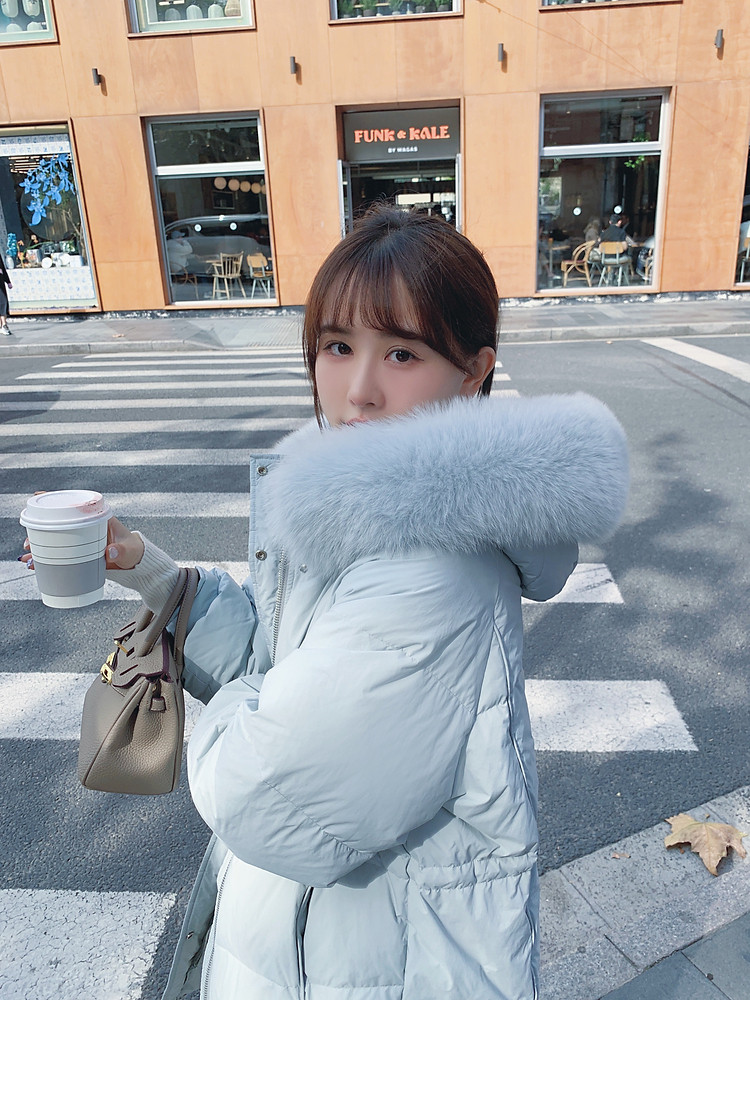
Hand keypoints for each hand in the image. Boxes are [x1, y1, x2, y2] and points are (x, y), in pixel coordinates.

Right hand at [19, 495, 143, 571]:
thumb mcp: (130, 550)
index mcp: (98, 518)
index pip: (75, 504)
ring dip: (40, 547)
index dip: (56, 500)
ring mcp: (82, 541)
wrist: (137, 565)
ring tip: (28, 556)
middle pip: (59, 524)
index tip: (38, 497)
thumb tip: (110, 552)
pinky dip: (47, 560)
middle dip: (41, 531)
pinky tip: (35, 566)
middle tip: (29, 542)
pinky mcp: (80, 554)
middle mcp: (86, 527)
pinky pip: (60, 555)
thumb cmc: (135, 551)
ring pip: (56, 540)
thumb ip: (122, 550)